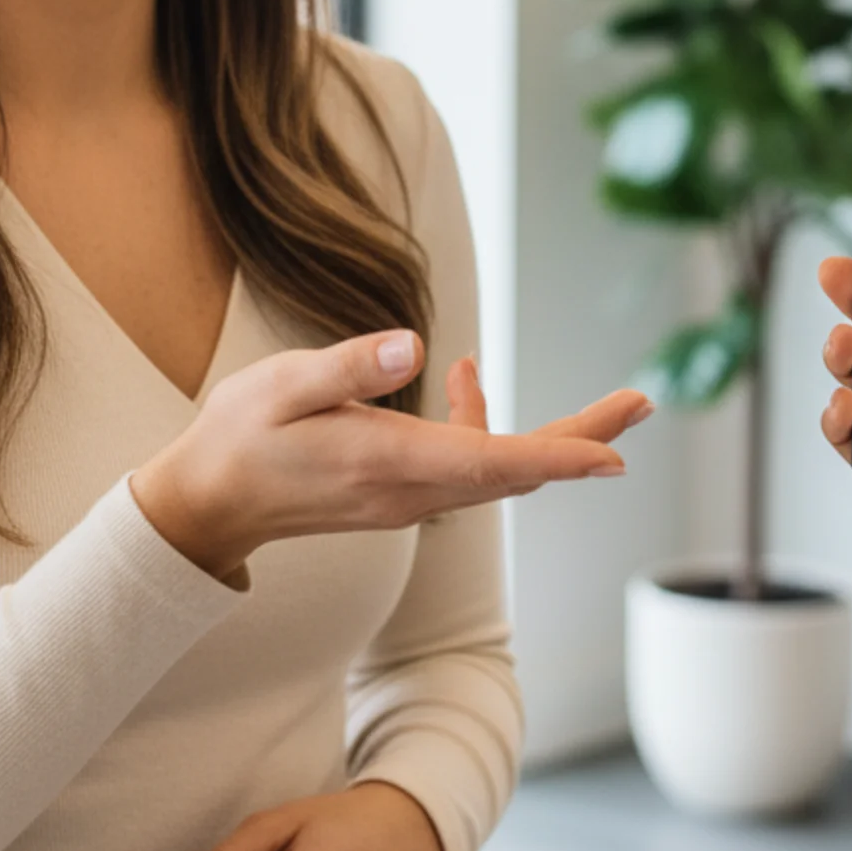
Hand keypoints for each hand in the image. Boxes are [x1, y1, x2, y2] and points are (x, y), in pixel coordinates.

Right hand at [134, 338, 650, 577]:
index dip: (557, 456)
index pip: (491, 462)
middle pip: (517, 467)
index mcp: (390, 464)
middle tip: (644, 404)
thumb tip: (416, 346)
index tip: (613, 457)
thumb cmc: (241, 437)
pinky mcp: (401, 489)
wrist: (207, 504)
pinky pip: (465, 461)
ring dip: (556, 436)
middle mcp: (412, 490)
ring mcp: (409, 495)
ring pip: (499, 466)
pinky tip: (460, 373)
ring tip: (616, 405)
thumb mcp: (283, 386)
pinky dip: (481, 423)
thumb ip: (348, 367)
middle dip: (585, 438)